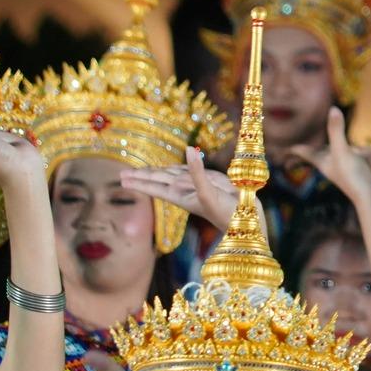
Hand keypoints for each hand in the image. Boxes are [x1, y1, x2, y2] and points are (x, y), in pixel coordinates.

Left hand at [121, 147, 235, 230]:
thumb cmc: (226, 212)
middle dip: (142, 177)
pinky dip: (183, 166)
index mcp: (180, 195)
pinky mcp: (212, 181)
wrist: (248, 220)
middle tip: (122, 175)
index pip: (154, 186)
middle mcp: (186, 190)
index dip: (138, 182)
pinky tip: (177, 166)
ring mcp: (198, 185)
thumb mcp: (208, 192)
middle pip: (159, 180)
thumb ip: (196, 172)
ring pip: (173, 174)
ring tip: (143, 172)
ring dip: (158, 172)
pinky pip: (193, 170)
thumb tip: (188, 150)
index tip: (122, 180)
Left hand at [286, 107, 370, 212]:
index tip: (279, 155)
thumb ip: (336, 130)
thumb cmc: (353, 176)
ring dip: (345, 148)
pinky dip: (365, 153)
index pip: (302, 152)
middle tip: (290, 156)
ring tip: (340, 158)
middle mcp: (333, 159)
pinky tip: (369, 165)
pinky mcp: (362, 158)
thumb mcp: (342, 151)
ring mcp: (348, 158)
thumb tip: (333, 109)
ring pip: (345, 145)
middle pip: (318, 151)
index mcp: (321, 160)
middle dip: (308, 151)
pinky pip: (362, 148)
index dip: (291, 151)